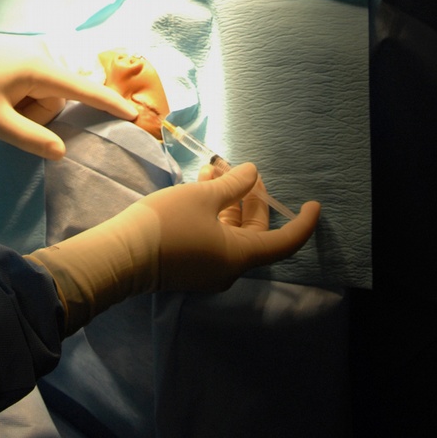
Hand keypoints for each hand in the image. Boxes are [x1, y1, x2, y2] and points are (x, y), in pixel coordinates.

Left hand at [0, 33, 140, 158]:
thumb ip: (30, 138)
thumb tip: (62, 152)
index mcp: (40, 71)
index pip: (84, 91)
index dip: (109, 104)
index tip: (134, 114)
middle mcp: (43, 59)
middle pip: (57, 100)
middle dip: (36, 116)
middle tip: (3, 115)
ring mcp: (34, 56)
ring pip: (45, 96)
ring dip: (26, 108)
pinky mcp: (24, 58)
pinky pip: (35, 87)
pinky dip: (22, 99)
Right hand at [144, 163, 319, 289]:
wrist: (121, 255)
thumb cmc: (168, 224)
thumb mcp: (203, 197)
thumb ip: (233, 184)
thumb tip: (252, 173)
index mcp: (240, 256)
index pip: (285, 243)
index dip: (303, 223)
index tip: (314, 204)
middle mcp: (228, 268)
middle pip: (254, 233)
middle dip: (253, 199)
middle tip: (248, 172)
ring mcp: (208, 269)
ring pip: (230, 231)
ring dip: (228, 200)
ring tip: (218, 168)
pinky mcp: (189, 264)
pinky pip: (213, 236)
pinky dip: (213, 212)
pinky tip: (202, 183)